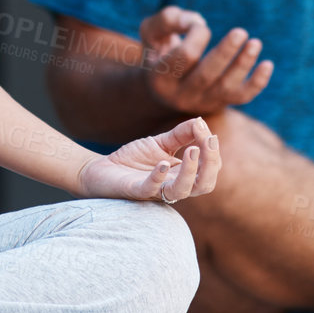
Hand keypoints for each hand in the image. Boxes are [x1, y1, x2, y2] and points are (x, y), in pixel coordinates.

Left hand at [78, 117, 220, 202]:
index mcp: (183, 176)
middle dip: (211, 164)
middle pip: (204, 185)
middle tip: (209, 142)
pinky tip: (163, 163)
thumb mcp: (160, 143)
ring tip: (193, 151)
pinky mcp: (136, 191)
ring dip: (191, 172)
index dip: (212, 153)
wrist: (101, 169)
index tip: (207, 133)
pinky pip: (151, 189)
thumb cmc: (133, 160)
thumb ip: (182, 134)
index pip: (209, 170)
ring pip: (182, 190)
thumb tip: (201, 121)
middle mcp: (174, 186)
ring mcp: (156, 190)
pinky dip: (158, 177)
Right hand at [139, 5, 272, 116]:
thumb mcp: (152, 32)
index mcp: (161, 77)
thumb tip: (196, 21)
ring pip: (226, 87)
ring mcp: (203, 102)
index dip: (197, 36)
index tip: (198, 24)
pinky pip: (242, 97)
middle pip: (207, 75)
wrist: (165, 86)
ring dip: (243, 65)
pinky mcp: (221, 102)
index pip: (184, 56)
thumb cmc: (160, 50)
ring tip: (255, 43)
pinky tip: (268, 64)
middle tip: (240, 31)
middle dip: (225, 52)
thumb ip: (167, 20)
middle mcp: (181, 95)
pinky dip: (258, 83)